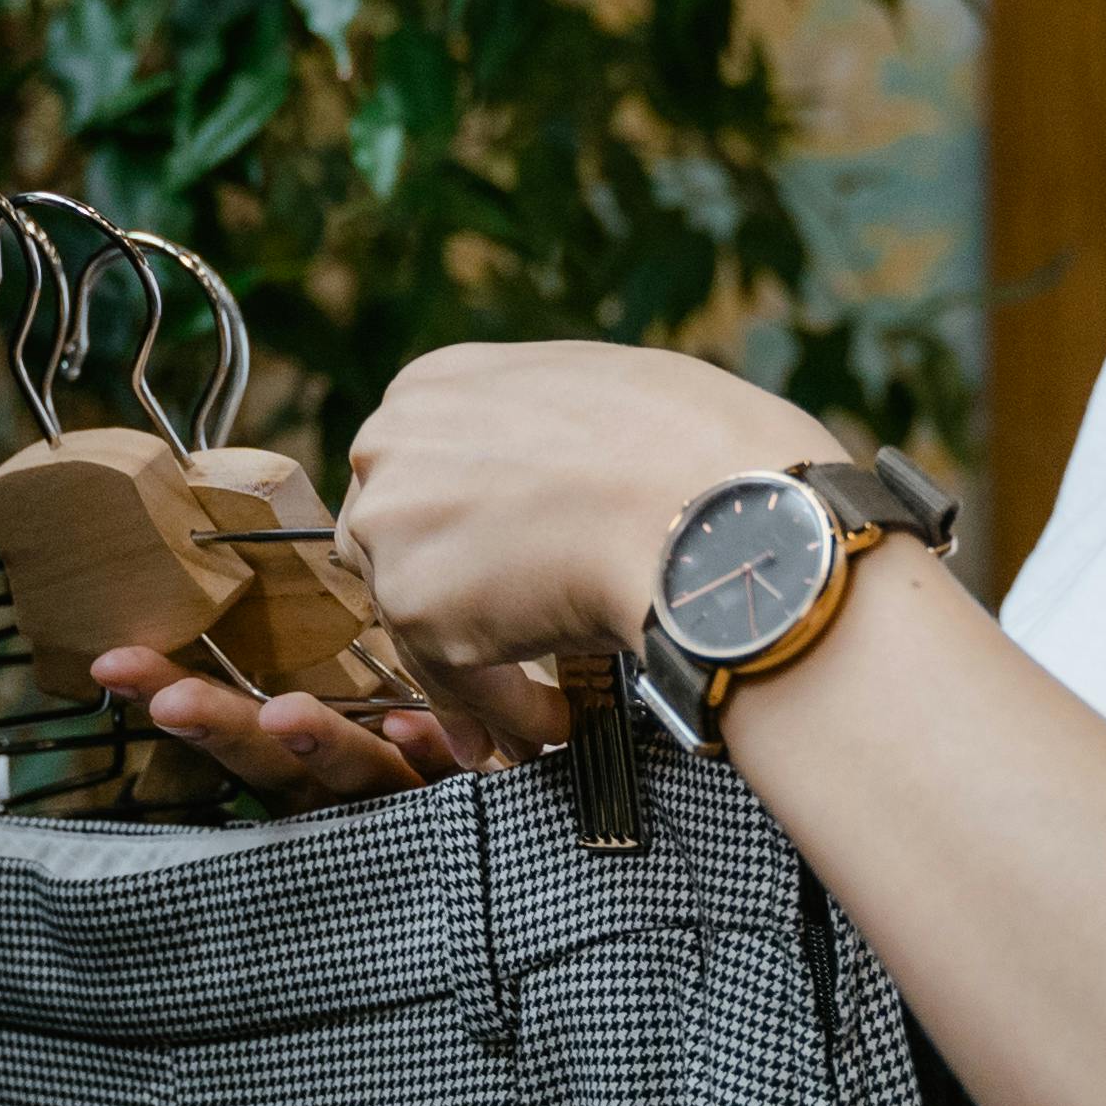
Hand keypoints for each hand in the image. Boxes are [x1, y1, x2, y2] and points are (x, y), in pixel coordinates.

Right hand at [83, 648, 477, 807]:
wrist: (539, 862)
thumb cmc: (452, 777)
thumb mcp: (385, 743)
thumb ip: (334, 705)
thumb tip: (271, 626)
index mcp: (320, 780)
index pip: (238, 739)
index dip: (180, 704)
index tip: (117, 666)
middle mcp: (353, 800)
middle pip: (276, 766)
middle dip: (221, 729)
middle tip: (169, 701)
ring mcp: (411, 806)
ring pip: (355, 774)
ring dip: (317, 743)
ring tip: (281, 714)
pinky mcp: (476, 812)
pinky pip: (449, 777)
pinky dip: (426, 752)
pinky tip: (408, 722)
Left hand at [336, 340, 839, 669]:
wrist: (714, 509)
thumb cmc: (696, 450)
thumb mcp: (601, 395)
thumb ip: (537, 434)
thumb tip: (549, 482)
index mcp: (434, 385)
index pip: (413, 474)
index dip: (457, 537)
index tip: (493, 578)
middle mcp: (390, 443)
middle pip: (390, 545)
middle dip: (448, 603)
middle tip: (508, 645)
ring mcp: (393, 523)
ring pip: (418, 622)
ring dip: (482, 669)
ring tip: (549, 707)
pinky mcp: (413, 607)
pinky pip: (453, 682)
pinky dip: (506, 709)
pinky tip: (562, 719)